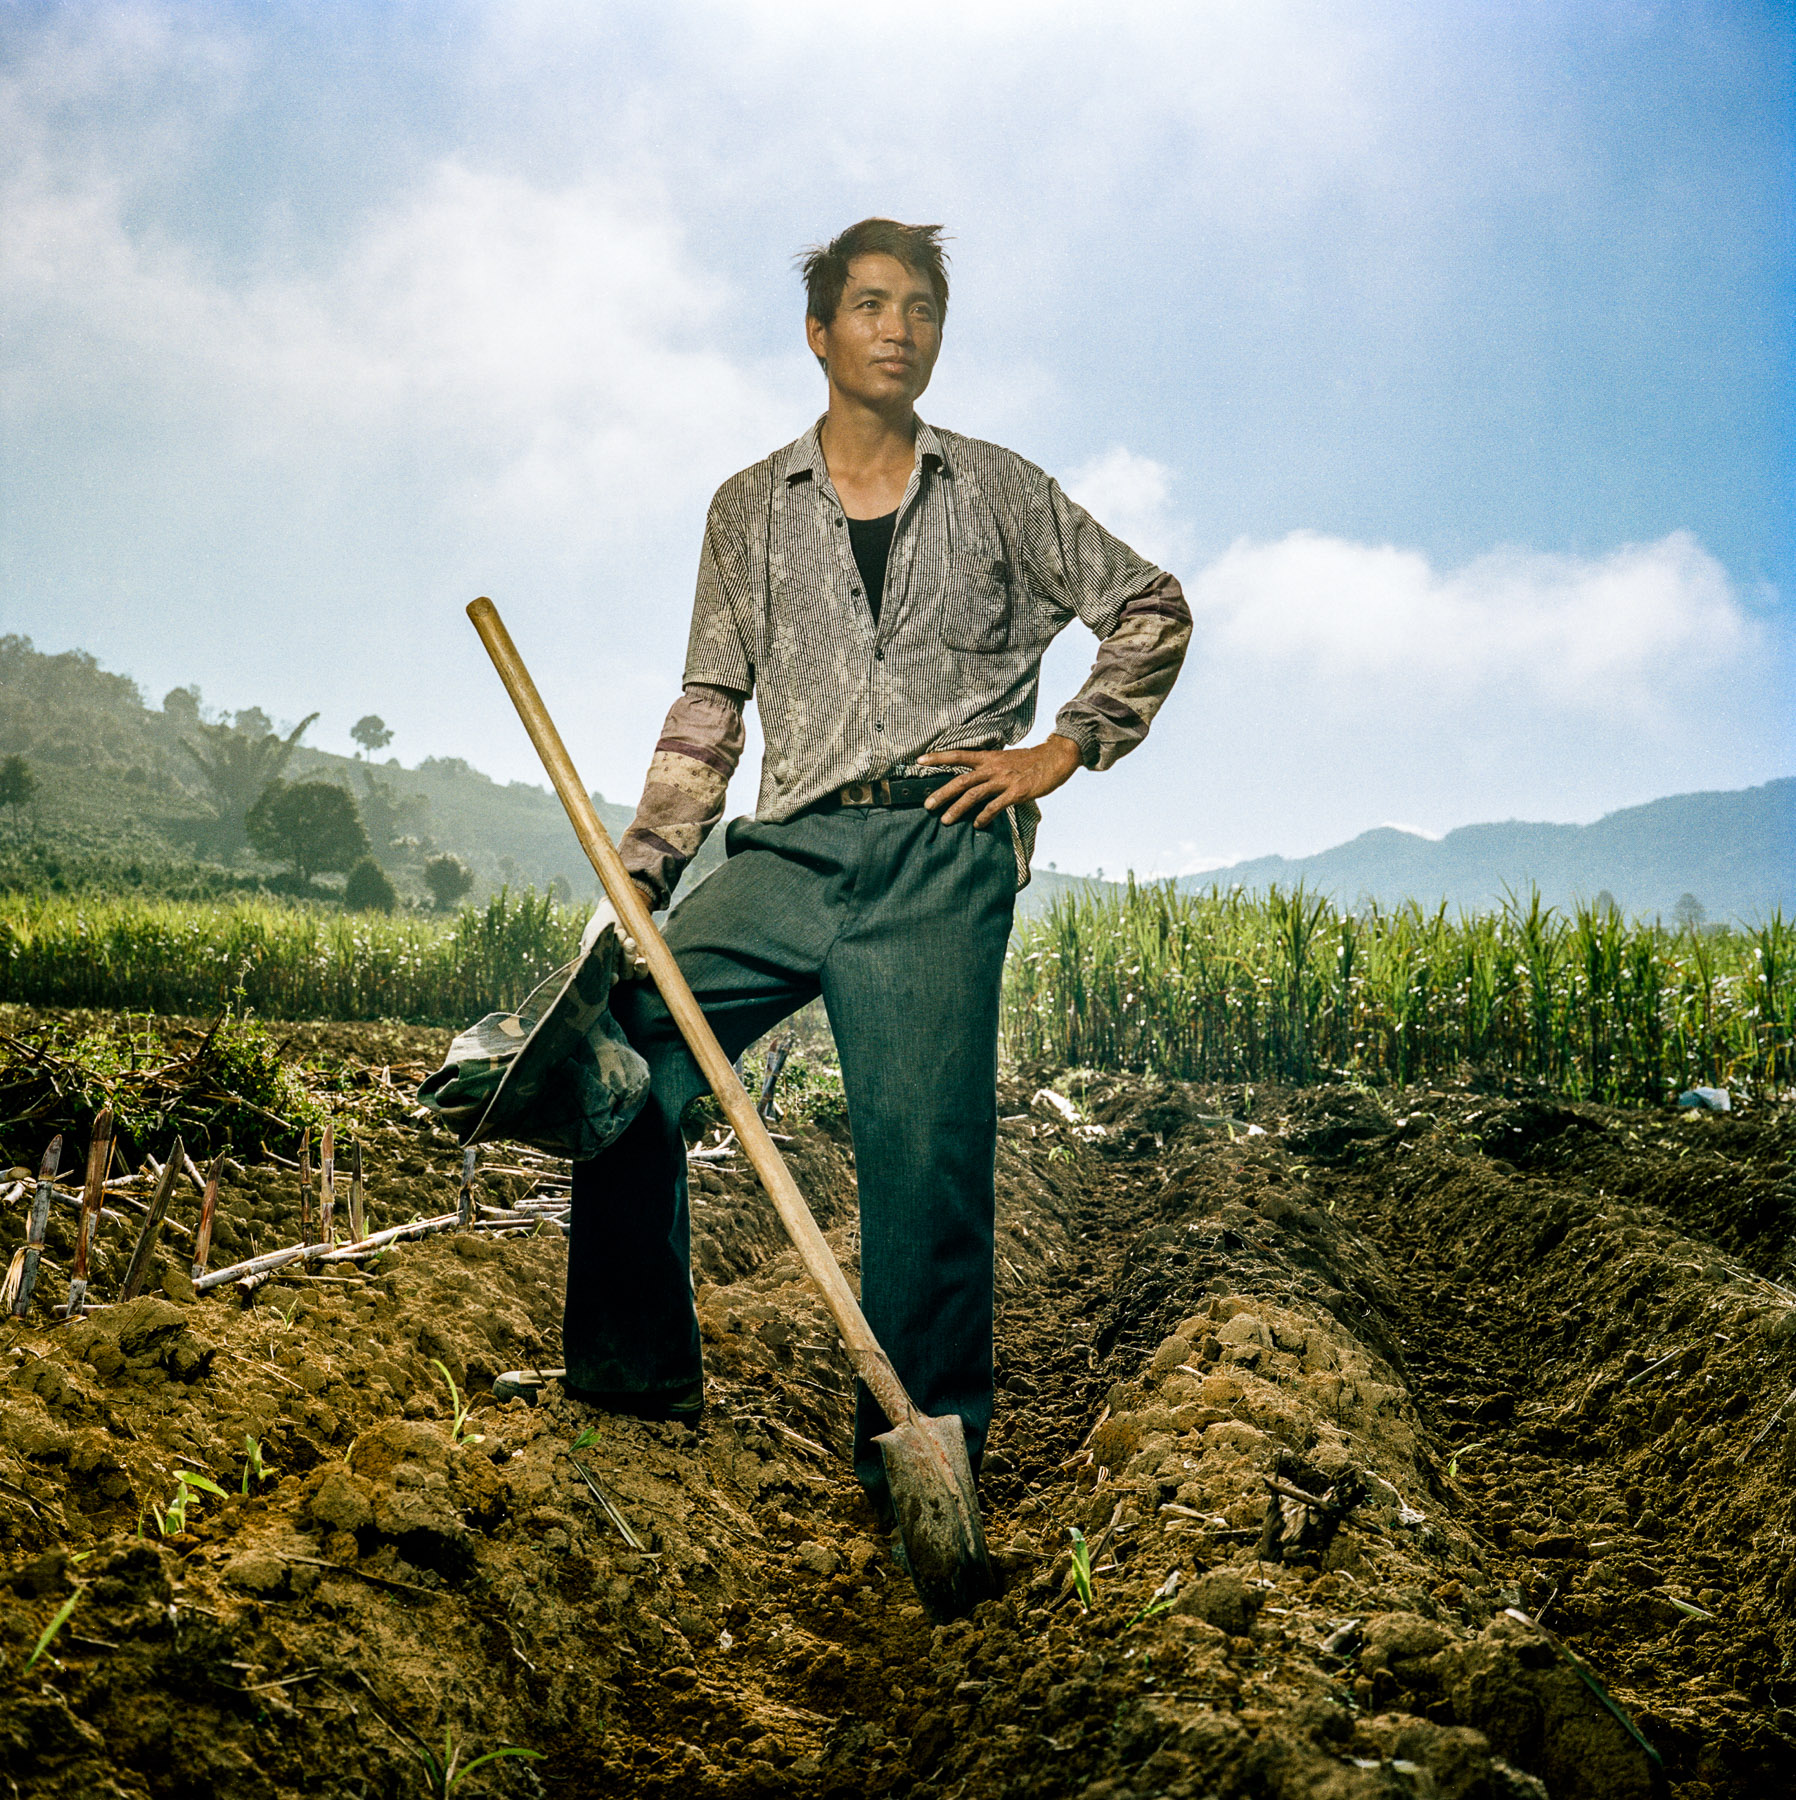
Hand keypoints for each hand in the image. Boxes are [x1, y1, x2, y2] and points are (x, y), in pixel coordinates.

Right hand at [579, 894, 650, 978]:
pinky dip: (641, 968)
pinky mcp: (638, 963)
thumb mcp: (594, 932)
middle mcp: (610, 968)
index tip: (614, 977)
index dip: (608, 980)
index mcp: (596, 964)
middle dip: (620, 960)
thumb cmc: (603, 923)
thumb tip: (590, 959)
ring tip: (630, 941)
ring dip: (629, 960)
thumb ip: (591, 947)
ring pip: (628, 974)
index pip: (602, 979)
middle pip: (617, 975)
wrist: (620, 910)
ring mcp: (624, 967)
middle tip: (623, 940)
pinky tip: (641, 961)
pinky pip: (640, 973)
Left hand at [919, 734, 1083, 826]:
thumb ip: (988, 767)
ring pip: (974, 794)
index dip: (938, 757)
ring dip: (958, 808)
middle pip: (961, 780)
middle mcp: (993, 767)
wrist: (1055, 758)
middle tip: (927, 805)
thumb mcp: (1005, 758)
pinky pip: (995, 806)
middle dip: (942, 793)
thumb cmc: (1029, 761)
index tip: (919, 760)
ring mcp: (1004, 780)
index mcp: (988, 757)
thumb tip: (973, 778)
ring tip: (946, 820)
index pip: (958, 755)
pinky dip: (984, 816)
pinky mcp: (1016, 792)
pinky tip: (978, 825)